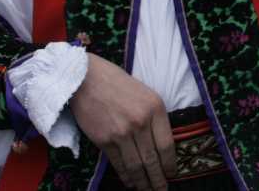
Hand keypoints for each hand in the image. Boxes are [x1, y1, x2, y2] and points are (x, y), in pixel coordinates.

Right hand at [70, 54, 175, 189]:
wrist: (86, 79)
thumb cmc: (118, 84)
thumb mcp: (147, 94)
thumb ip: (155, 118)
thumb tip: (162, 147)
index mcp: (155, 108)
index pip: (167, 145)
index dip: (170, 164)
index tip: (172, 174)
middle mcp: (140, 122)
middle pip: (153, 160)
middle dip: (158, 179)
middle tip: (162, 190)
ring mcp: (121, 132)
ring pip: (136, 166)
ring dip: (143, 182)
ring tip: (147, 190)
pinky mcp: (103, 140)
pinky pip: (118, 164)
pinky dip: (125, 176)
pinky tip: (131, 182)